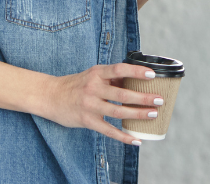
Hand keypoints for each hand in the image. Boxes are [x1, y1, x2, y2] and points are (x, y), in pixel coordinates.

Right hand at [38, 63, 164, 145]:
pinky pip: (108, 130)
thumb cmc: (77, 84)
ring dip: (137, 114)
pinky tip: (136, 139)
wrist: (50, 96)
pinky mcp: (86, 120)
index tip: (153, 75)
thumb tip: (137, 81)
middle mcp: (93, 88)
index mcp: (97, 73)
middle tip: (159, 100)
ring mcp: (89, 105)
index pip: (119, 70)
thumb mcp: (93, 75)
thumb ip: (112, 78)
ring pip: (118, 111)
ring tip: (153, 115)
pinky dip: (123, 136)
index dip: (137, 72)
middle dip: (143, 98)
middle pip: (122, 94)